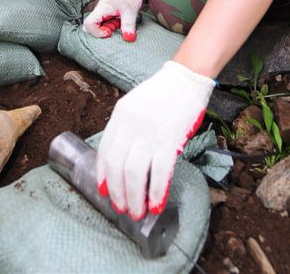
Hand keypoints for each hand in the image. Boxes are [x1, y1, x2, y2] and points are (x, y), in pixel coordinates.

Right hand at [83, 0, 144, 41]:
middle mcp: (100, 10)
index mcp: (102, 8)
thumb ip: (128, 26)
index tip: (110, 32)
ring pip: (99, 25)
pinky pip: (105, 22)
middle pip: (90, 26)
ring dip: (108, 28)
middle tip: (115, 29)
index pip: (88, 24)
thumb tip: (129, 39)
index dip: (97, 32)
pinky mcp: (108, 12)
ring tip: (120, 24)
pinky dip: (112, 25)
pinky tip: (121, 21)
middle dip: (101, 32)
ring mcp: (103, 11)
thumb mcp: (131, 11)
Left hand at [96, 61, 214, 219]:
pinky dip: (156, 192)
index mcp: (120, 114)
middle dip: (117, 193)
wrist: (185, 78)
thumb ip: (126, 127)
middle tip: (122, 209)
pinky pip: (159, 171)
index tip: (104, 191)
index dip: (103, 175)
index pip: (105, 150)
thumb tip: (121, 159)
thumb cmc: (162, 93)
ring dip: (135, 198)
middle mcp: (131, 124)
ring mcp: (149, 132)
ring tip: (138, 212)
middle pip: (116, 166)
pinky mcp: (169, 139)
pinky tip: (156, 204)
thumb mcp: (135, 104)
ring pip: (134, 173)